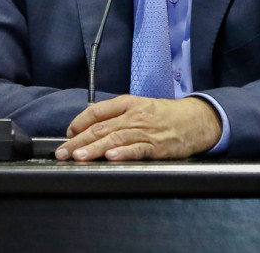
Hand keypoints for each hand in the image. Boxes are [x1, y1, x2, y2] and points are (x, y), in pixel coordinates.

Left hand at [54, 95, 222, 160]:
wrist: (196, 120)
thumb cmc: (166, 115)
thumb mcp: (140, 107)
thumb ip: (117, 115)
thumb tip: (90, 125)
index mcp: (129, 103)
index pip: (98, 110)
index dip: (80, 122)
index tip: (68, 134)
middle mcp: (135, 115)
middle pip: (101, 127)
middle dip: (79, 141)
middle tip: (63, 152)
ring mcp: (146, 130)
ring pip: (115, 138)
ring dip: (95, 149)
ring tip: (79, 157)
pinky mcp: (157, 147)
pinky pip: (137, 149)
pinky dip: (123, 153)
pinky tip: (111, 157)